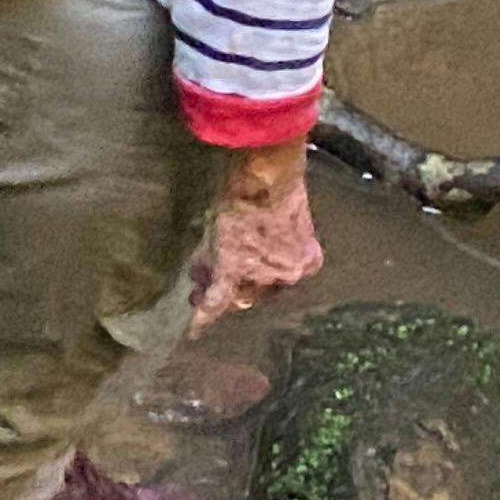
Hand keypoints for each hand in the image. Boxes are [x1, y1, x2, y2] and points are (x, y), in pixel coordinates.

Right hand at [187, 143, 321, 328]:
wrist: (268, 173)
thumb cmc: (281, 180)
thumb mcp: (293, 210)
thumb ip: (281, 231)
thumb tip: (260, 228)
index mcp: (306, 260)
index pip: (279, 279)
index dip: (256, 276)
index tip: (244, 275)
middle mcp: (287, 274)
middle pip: (256, 289)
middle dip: (235, 288)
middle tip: (212, 287)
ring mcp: (260, 273)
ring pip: (233, 291)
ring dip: (214, 289)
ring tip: (196, 290)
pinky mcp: (232, 267)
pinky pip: (216, 297)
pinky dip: (205, 313)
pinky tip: (194, 327)